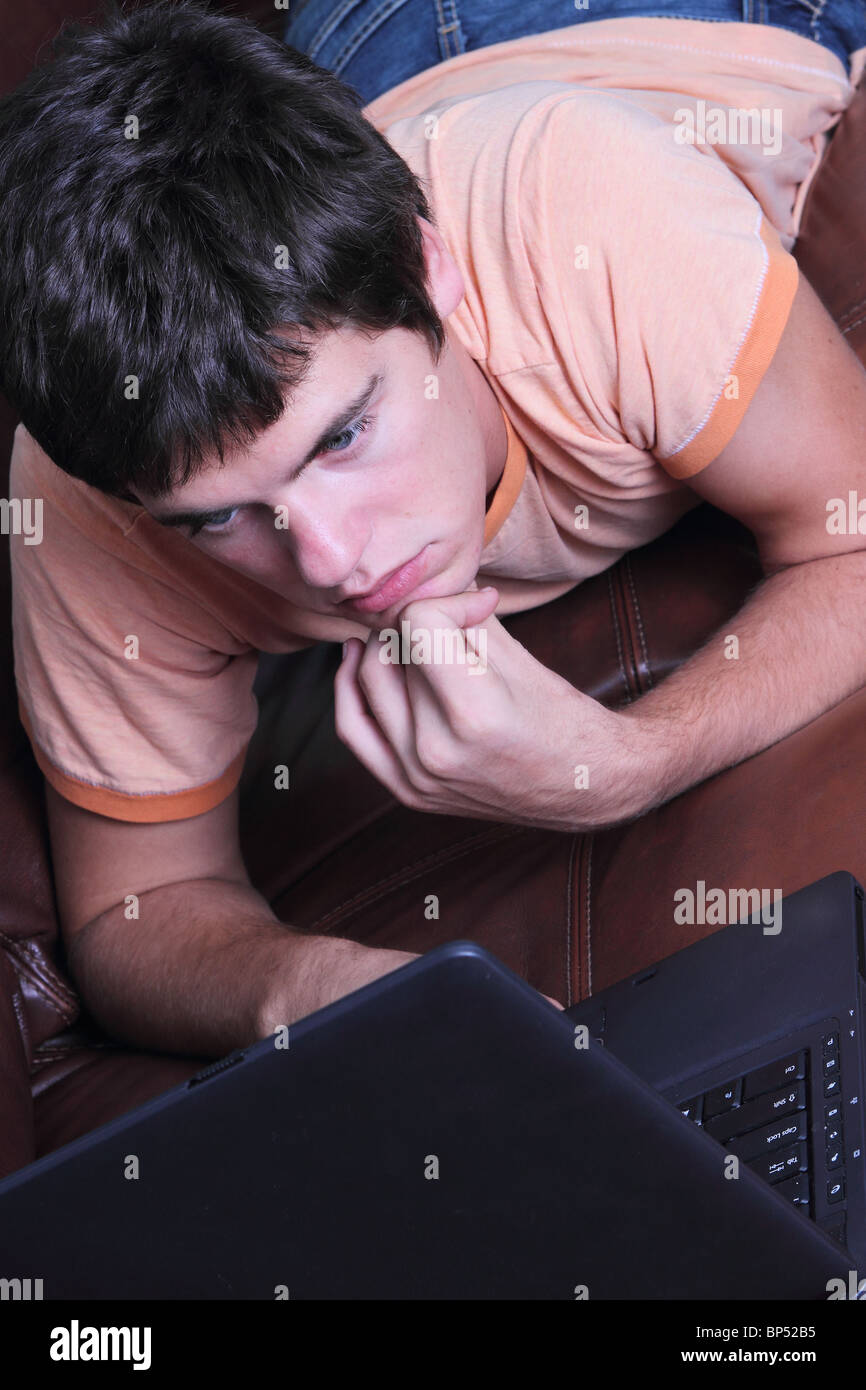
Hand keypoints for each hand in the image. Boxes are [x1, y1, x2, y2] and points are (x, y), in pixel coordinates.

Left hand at [334, 587, 648, 831]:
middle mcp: (436, 752)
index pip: (419, 623)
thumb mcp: (519, 655)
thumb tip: (425, 582)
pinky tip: (359, 659)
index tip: (478, 608)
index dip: (448, 602)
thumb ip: (465, 614)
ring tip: (414, 638)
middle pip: (389, 652)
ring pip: (366, 682)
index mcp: (474, 714)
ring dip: (386, 649)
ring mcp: (417, 778)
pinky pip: (354, 729)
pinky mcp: (408, 791)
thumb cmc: (563, 718)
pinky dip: (352, 688)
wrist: (585, 787)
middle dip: (417, 623)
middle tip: (450, 621)